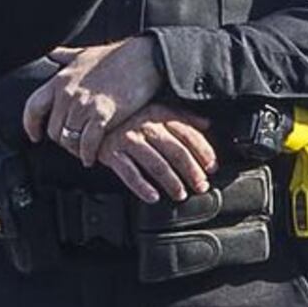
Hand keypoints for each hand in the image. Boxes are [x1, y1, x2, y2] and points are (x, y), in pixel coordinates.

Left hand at [22, 36, 168, 163]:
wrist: (145, 58)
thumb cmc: (116, 56)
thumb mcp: (84, 53)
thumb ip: (65, 56)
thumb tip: (51, 53)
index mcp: (60, 79)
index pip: (33, 108)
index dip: (31, 126)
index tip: (35, 136)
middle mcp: (67, 93)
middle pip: (52, 130)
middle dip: (61, 141)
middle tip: (71, 145)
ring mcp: (84, 104)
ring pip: (68, 139)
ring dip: (75, 150)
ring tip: (82, 152)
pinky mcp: (103, 114)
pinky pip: (87, 143)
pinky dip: (88, 154)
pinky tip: (92, 158)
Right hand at [94, 104, 217, 204]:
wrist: (95, 118)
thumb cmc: (131, 117)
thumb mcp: (157, 110)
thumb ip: (182, 118)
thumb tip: (207, 124)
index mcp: (160, 115)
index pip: (188, 134)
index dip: (203, 152)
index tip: (212, 167)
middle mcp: (146, 127)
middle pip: (176, 152)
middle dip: (192, 171)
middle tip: (201, 186)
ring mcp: (129, 140)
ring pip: (156, 164)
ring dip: (172, 182)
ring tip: (181, 194)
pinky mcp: (112, 153)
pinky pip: (129, 173)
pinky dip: (142, 187)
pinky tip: (153, 197)